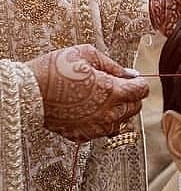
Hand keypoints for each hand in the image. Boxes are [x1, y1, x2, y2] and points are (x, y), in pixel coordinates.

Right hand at [27, 44, 148, 142]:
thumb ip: (112, 65)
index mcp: (114, 92)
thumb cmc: (54, 70)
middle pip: (135, 107)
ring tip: (99, 99)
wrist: (27, 92)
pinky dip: (101, 121)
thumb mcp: (85, 54)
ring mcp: (98, 127)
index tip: (132, 80)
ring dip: (117, 110)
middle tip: (115, 87)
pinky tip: (88, 110)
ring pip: (122, 122)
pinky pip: (103, 130)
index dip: (139, 83)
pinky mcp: (85, 135)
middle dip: (129, 97)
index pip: (142, 91)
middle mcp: (110, 113)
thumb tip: (129, 74)